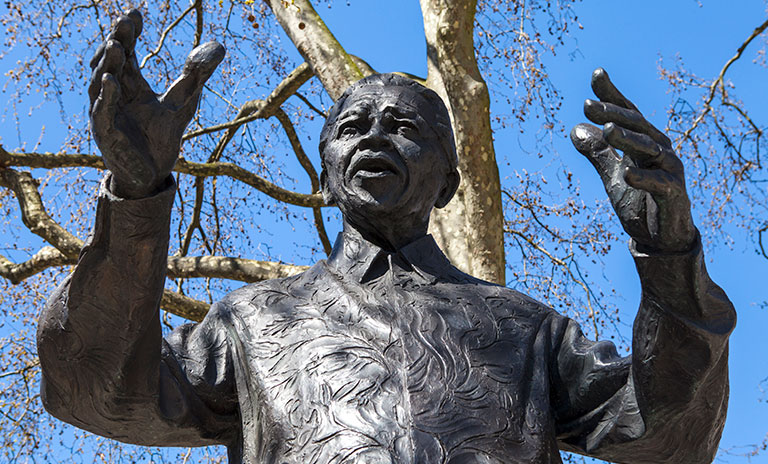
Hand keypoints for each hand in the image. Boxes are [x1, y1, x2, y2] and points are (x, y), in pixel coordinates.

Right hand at [89, 9, 224, 198]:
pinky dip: (105, 96)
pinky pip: (101, 111)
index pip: (127, 53)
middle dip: (116, 41)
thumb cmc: (161, 139)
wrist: (151, 176)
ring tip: (116, 45)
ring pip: (100, 83)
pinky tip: (112, 80)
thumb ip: (197, 76)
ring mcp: (106, 113)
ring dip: (107, 64)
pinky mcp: (105, 133)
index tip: (136, 14)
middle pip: (111, 62)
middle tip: (124, 21)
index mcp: (130, 85)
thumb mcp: (183, 103)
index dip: (129, 34)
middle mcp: (114, 95)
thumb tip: (218, 46)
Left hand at [570, 68, 695, 252]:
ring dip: (628, 139)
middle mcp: (660, 150)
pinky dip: (643, 178)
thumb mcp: (613, 177)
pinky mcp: (674, 194)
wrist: (662, 238)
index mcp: (645, 142)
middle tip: (588, 105)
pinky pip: (659, 183)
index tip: (596, 74)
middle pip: (636, 125)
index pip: (627, 113)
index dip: (612, 94)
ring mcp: (670, 170)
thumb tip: (574, 128)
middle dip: (613, 113)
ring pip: (648, 148)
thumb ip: (598, 154)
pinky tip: (627, 174)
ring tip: (607, 131)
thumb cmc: (640, 203)